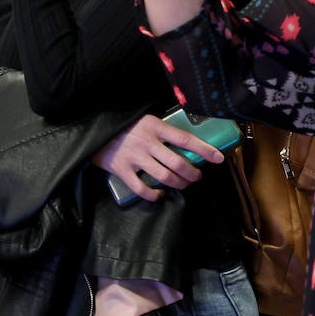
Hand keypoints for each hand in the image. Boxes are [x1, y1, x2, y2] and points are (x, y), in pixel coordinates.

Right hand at [92, 113, 224, 202]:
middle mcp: (146, 142)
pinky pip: (143, 189)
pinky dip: (155, 194)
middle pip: (178, 163)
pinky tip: (161, 193)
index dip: (204, 149)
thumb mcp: (145, 121)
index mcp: (154, 126)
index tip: (219, 158)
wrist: (94, 131)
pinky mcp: (122, 170)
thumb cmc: (124, 126)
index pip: (185, 139)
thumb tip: (187, 144)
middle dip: (192, 173)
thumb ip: (162, 131)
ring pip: (164, 177)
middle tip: (196, 176)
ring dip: (179, 184)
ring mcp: (134, 157)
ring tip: (183, 184)